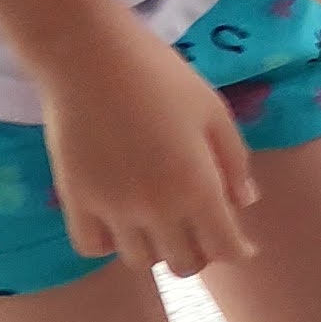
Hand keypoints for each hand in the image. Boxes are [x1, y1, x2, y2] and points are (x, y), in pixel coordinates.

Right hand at [47, 24, 256, 277]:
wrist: (90, 56)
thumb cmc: (162, 76)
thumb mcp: (214, 112)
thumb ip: (234, 162)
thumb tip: (245, 203)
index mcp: (197, 187)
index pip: (224, 248)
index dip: (238, 250)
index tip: (242, 244)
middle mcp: (156, 209)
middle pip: (184, 264)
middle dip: (200, 251)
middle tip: (200, 226)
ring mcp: (112, 209)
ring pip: (141, 262)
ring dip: (156, 248)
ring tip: (159, 220)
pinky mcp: (75, 201)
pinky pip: (94, 248)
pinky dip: (110, 243)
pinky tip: (119, 219)